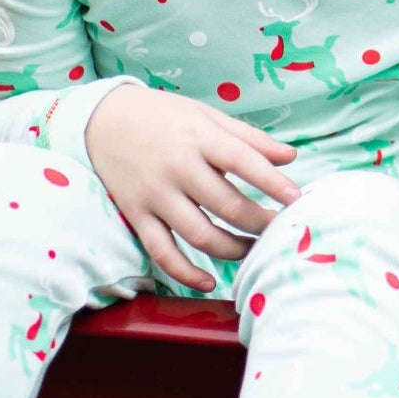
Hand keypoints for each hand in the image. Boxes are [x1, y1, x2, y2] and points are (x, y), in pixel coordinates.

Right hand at [84, 84, 301, 290]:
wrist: (102, 120)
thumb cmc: (165, 117)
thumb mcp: (208, 117)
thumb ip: (250, 139)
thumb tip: (291, 157)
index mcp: (199, 138)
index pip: (243, 161)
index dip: (272, 182)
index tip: (296, 198)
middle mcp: (177, 168)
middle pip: (225, 205)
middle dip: (259, 222)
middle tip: (280, 229)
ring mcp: (154, 195)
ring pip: (198, 234)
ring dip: (232, 249)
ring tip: (255, 251)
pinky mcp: (136, 215)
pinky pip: (162, 251)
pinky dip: (185, 272)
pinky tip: (210, 281)